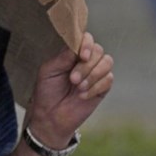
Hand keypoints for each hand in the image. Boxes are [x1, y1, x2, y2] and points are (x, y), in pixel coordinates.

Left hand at [28, 32, 113, 147]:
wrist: (51, 116)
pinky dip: (95, 87)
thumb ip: (62, 57)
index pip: (86, 39)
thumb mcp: (48, 71)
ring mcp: (96, 73)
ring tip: (79, 87)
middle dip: (86, 65)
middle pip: (98, 50)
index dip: (87, 44)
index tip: (82, 55)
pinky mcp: (102, 88)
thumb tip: (76, 47)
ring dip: (93, 75)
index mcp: (72, 54)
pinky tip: (83, 95)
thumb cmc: (47, 92)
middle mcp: (86, 61)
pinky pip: (108, 80)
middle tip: (73, 79)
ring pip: (107, 63)